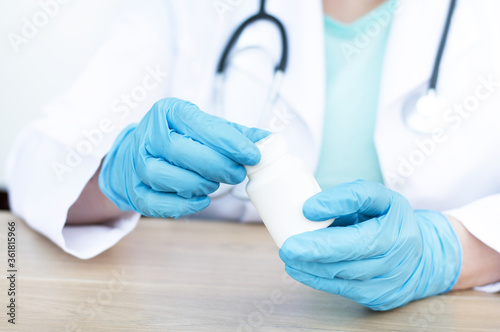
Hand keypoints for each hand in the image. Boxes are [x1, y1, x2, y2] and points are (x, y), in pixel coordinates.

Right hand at [99, 98, 268, 217]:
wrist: (138, 154)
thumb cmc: (180, 139)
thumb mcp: (206, 128)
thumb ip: (236, 134)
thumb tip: (270, 140)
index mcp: (168, 112)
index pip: (200, 125)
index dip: (229, 142)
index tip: (252, 155)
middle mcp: (148, 135)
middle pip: (181, 151)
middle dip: (216, 165)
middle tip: (237, 173)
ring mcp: (137, 164)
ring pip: (166, 177)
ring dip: (199, 184)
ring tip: (214, 183)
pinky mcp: (135, 191)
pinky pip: (156, 203)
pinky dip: (182, 205)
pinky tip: (202, 201)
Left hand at [279, 180, 461, 310]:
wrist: (421, 255)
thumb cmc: (391, 220)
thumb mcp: (378, 197)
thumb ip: (348, 196)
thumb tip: (310, 209)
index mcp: (396, 230)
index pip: (359, 233)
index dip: (330, 229)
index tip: (304, 214)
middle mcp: (395, 259)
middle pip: (349, 258)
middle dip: (315, 253)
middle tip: (287, 247)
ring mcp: (388, 282)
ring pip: (343, 276)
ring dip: (311, 267)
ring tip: (289, 256)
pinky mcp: (378, 297)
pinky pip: (343, 290)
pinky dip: (317, 280)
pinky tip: (299, 269)